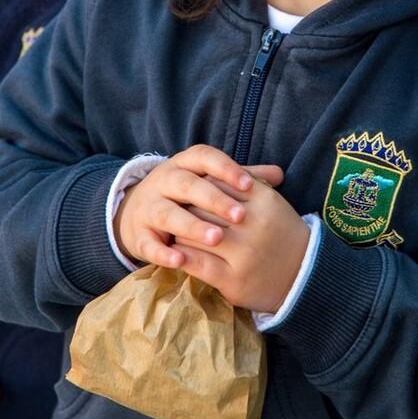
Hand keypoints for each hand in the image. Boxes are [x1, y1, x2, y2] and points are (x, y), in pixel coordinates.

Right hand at [114, 144, 283, 266]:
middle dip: (213, 199)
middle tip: (240, 216)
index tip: (248, 185)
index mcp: (184, 164)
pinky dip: (162, 252)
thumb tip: (278, 174)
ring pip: (168, 213)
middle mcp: (164, 180)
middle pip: (187, 185)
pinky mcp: (139, 234)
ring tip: (217, 238)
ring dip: (191, 225)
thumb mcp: (208, 183)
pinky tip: (179, 260)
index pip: (204, 158)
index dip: (226, 168)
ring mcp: (149, 207)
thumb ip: (241, 179)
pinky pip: (149, 243)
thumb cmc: (186, 197)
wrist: (139, 213)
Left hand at [171, 176, 309, 314]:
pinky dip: (181, 256)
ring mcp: (244, 253)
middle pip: (203, 207)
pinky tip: (176, 254)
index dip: (199, 188)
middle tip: (176, 212)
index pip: (217, 183)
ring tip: (177, 232)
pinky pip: (196, 262)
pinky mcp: (233, 279)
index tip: (190, 192)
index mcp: (263, 199)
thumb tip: (210, 167)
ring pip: (195, 234)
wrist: (304, 274)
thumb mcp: (269, 201)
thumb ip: (244, 182)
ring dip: (181, 233)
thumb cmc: (280, 233)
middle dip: (187, 210)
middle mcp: (254, 224)